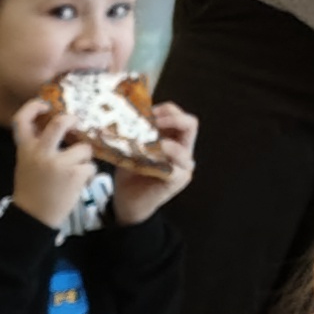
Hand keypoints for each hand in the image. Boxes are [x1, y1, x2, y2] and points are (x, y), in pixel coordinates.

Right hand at [9, 102, 93, 229]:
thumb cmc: (32, 190)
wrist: (33, 218)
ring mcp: (58, 163)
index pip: (21, 119)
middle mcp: (40, 153)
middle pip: (60, 123)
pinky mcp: (74, 175)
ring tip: (76, 172)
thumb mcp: (26, 164)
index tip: (45, 105)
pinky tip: (78, 183)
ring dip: (84, 160)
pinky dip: (88, 175)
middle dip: (72, 121)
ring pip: (84, 148)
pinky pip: (90, 166)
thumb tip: (60, 126)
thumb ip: (38, 146)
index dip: (34, 106)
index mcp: (25, 150)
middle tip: (76, 124)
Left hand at [108, 100, 197, 223]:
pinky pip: (173, 167)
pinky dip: (157, 160)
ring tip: (140, 143)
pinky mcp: (178, 180)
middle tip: (150, 121)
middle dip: (170, 118)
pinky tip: (142, 159)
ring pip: (182, 146)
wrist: (127, 203)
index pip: (179, 116)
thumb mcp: (130, 149)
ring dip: (159, 142)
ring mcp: (184, 166)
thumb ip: (134, 134)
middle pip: (190, 124)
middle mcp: (184, 150)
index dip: (165, 110)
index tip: (145, 112)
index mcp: (175, 139)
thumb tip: (122, 116)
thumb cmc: (130, 175)